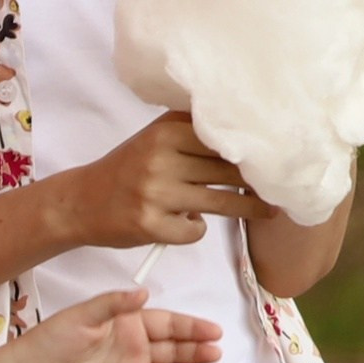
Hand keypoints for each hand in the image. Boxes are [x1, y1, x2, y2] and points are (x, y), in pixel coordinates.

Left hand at [6, 288, 222, 362]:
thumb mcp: (82, 315)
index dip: (190, 327)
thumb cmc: (52, 340)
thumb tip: (144, 292)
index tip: (213, 330)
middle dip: (195, 351)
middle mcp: (134, 351)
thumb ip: (114, 304)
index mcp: (128, 326)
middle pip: (173, 350)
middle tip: (214, 352)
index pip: (167, 324)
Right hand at [48, 111, 276, 249]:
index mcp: (164, 132)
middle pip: (226, 172)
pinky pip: (194, 230)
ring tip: (268, 211)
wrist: (81, 202)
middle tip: (282, 187)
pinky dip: (195, 229)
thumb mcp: (153, 140)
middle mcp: (159, 159)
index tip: (279, 156)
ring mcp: (154, 194)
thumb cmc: (126, 169)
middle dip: (258, 182)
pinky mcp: (150, 225)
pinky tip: (184, 222)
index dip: (252, 150)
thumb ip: (190, 134)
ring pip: (219, 203)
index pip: (221, 140)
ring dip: (247, 209)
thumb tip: (246, 138)